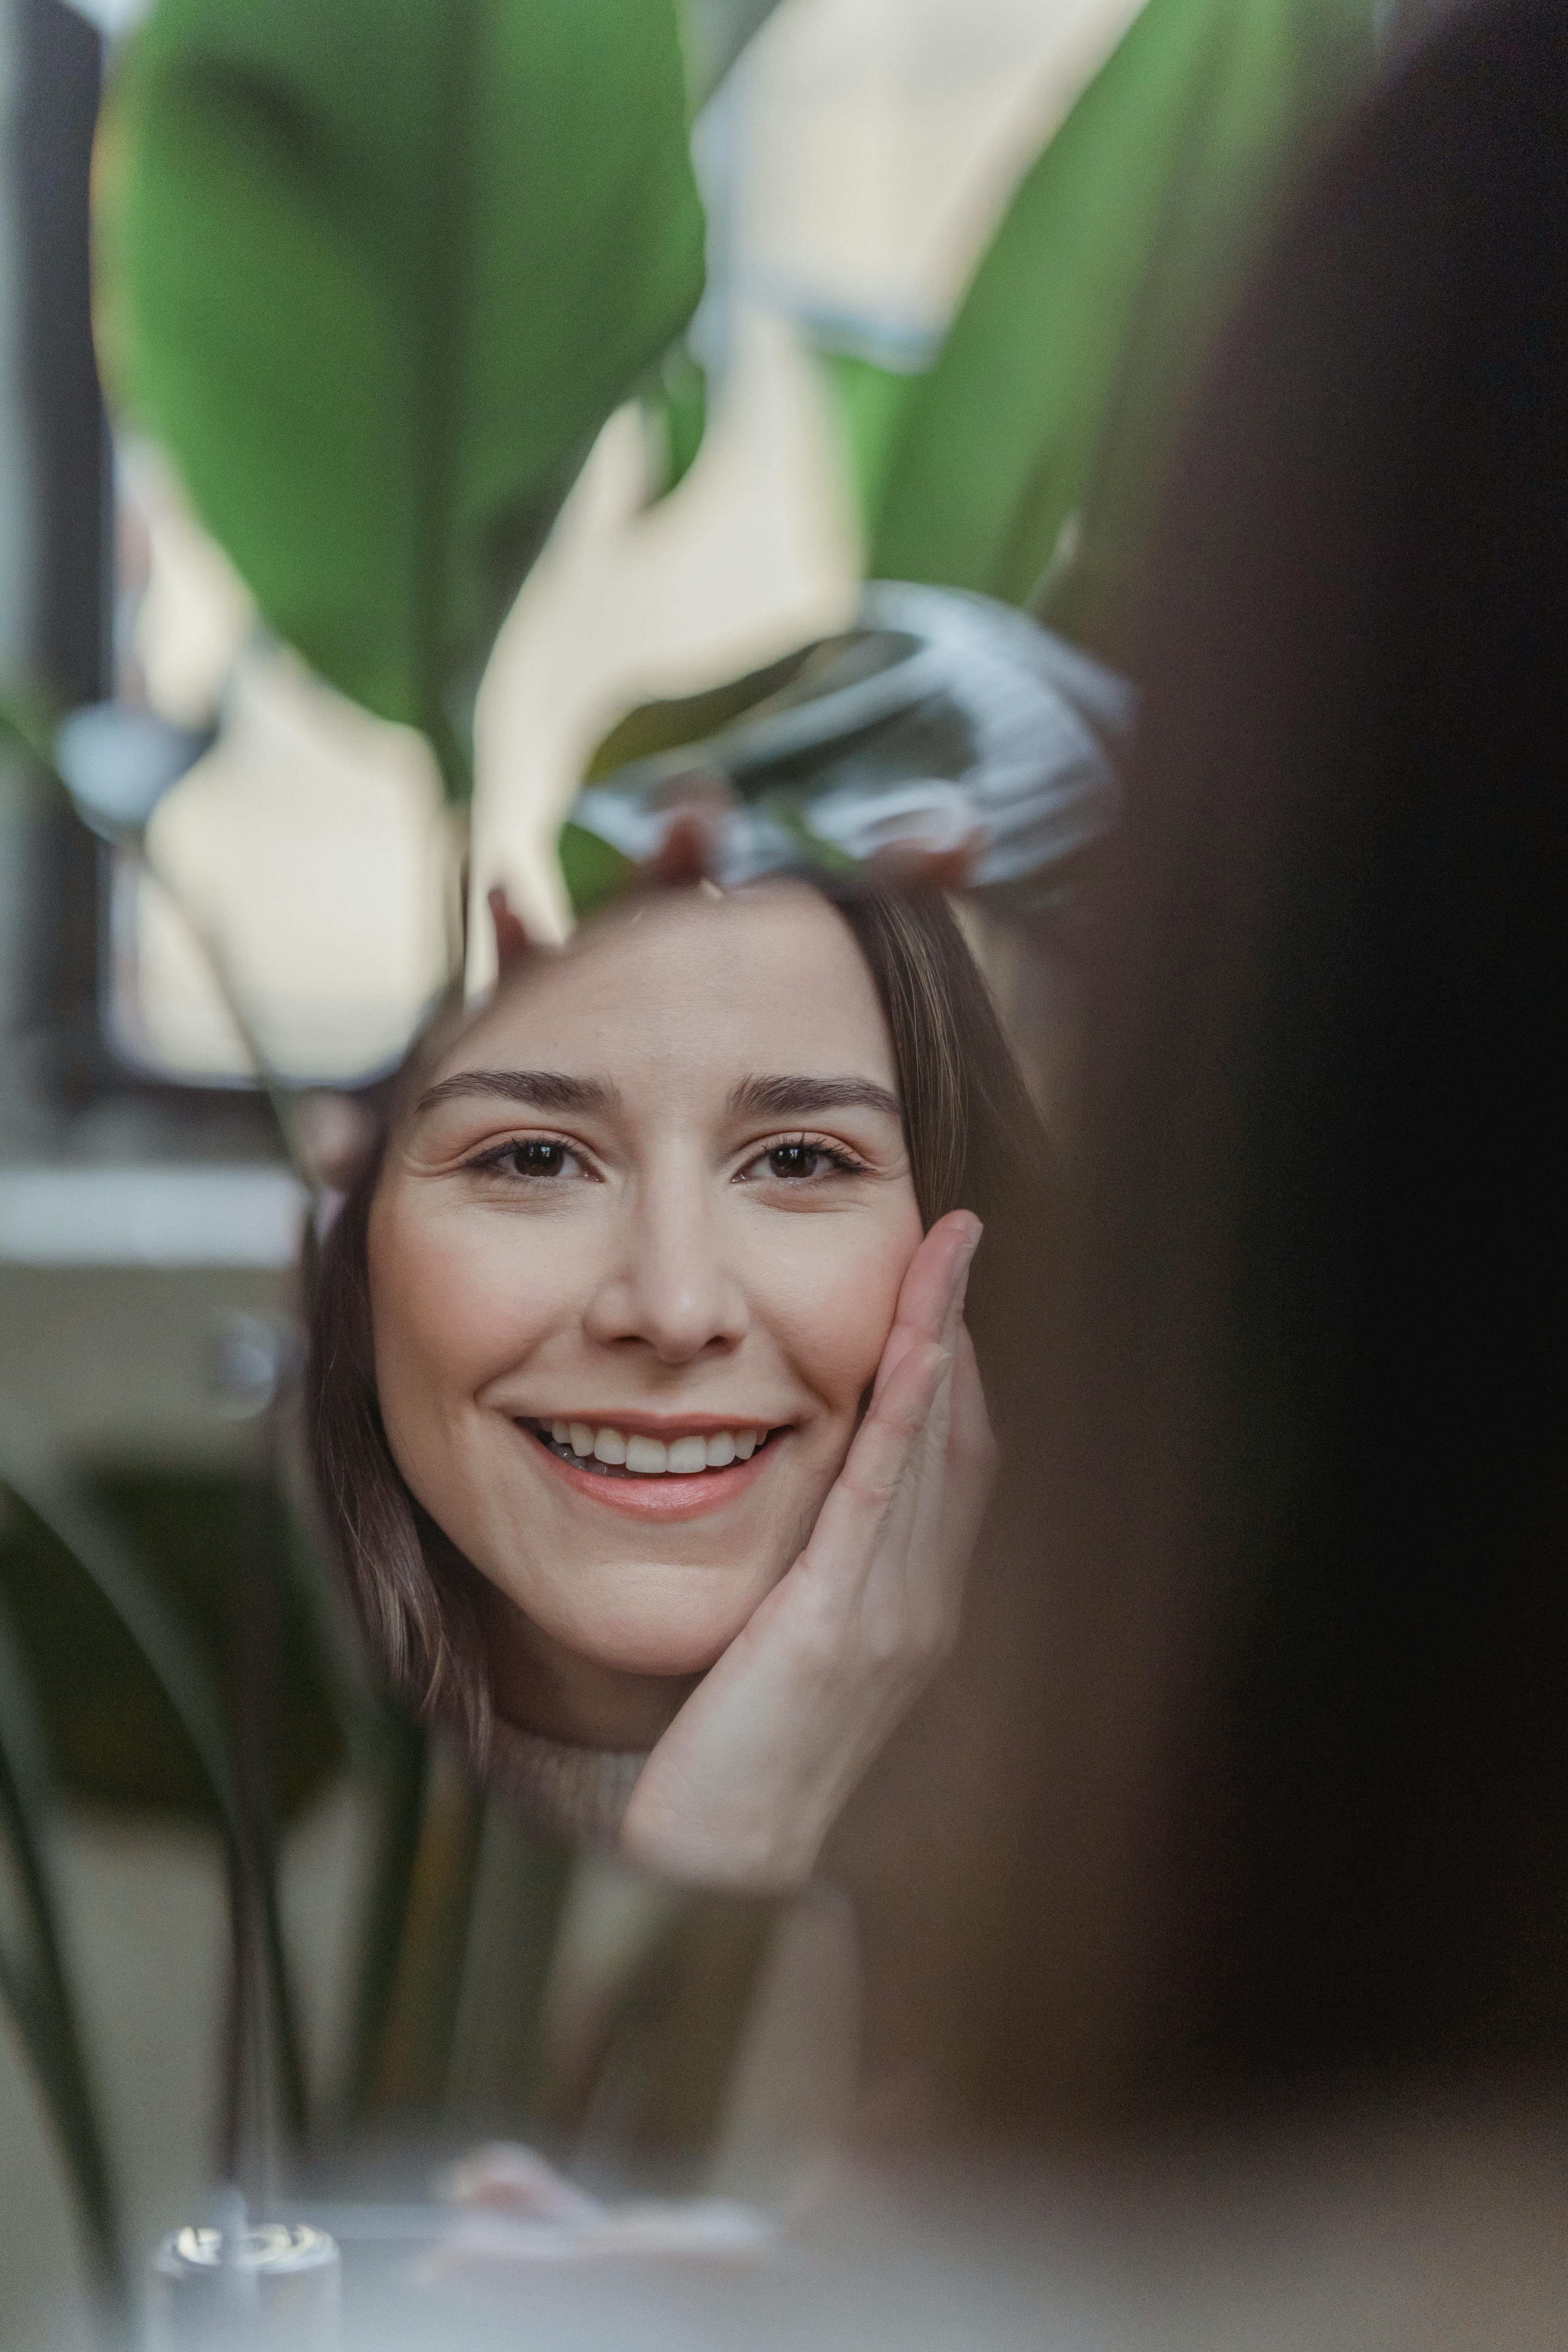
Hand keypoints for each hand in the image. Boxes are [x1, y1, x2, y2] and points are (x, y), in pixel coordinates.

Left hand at [620, 1211, 995, 1891]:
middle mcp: (921, 1604)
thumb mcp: (787, 1656)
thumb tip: (806, 1518)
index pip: (949, 1464)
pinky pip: (880, 1499)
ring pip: (932, 1452)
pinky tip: (915, 1349)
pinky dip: (905, 1416)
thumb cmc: (737, 1764)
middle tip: (958, 1234)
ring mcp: (891, 1616)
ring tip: (945, 1253)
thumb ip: (811, 1581)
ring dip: (941, 1341)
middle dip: (958, 1327)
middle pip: (958, 1438)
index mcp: (911, 1609)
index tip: (943, 1290)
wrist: (726, 1869)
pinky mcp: (836, 1627)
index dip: (953, 1368)